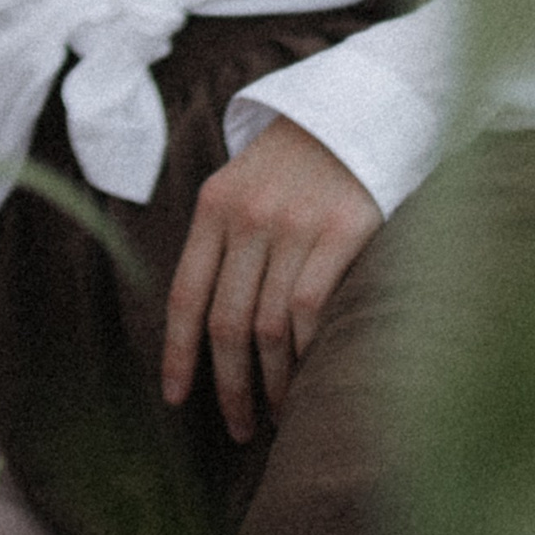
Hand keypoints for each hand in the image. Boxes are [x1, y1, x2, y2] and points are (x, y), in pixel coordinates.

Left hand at [160, 115, 381, 442]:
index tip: (175, 399)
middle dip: (228, 386)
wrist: (358, 107)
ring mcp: (296, 224)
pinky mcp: (345, 230)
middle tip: (239, 426)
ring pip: (269, 325)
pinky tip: (312, 376)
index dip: (177, 354)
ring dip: (273, 382)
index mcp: (214, 206)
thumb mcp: (242, 185)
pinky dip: (308, 352)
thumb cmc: (296, 161)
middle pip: (226, 322)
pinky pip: (312, 309)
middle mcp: (249, 217)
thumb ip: (223, 242)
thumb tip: (207, 324)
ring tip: (278, 412)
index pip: (184, 294)